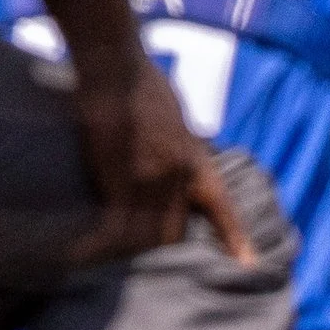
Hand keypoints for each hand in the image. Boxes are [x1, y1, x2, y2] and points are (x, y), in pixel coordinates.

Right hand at [67, 52, 254, 265]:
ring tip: (103, 247)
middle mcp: (179, 175)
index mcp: (196, 158)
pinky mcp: (119, 180)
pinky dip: (98, 242)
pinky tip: (81, 251)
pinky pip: (113, 227)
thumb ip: (181, 145)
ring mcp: (150, 180)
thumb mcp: (176, 115)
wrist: (116, 66)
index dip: (235, 237)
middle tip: (134, 236)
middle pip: (174, 230)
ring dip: (128, 241)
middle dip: (158, 237)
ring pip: (144, 233)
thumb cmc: (140, 80)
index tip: (249, 263)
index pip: (221, 206)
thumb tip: (178, 159)